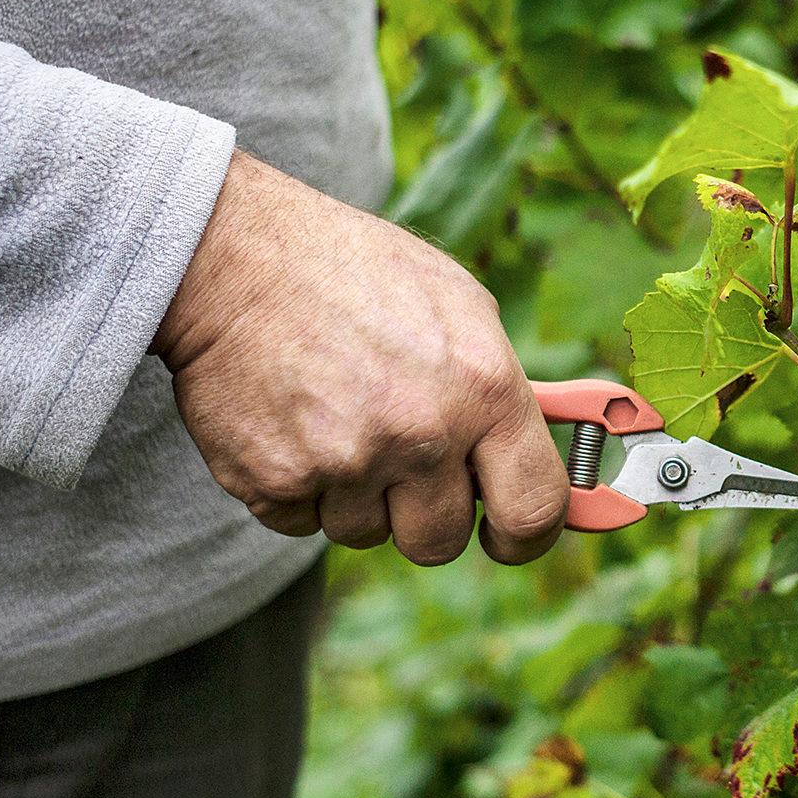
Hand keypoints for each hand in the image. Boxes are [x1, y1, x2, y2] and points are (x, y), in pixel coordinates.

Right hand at [152, 152, 568, 564]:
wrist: (237, 256)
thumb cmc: (360, 275)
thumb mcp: (463, 308)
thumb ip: (508, 389)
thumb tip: (560, 451)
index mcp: (486, 389)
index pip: (535, 509)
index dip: (528, 536)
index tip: (511, 536)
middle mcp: (423, 434)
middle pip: (441, 541)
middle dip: (427, 516)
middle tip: (405, 464)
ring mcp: (347, 463)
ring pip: (365, 534)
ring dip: (356, 496)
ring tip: (338, 416)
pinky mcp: (275, 481)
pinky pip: (300, 523)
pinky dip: (298, 487)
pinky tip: (294, 423)